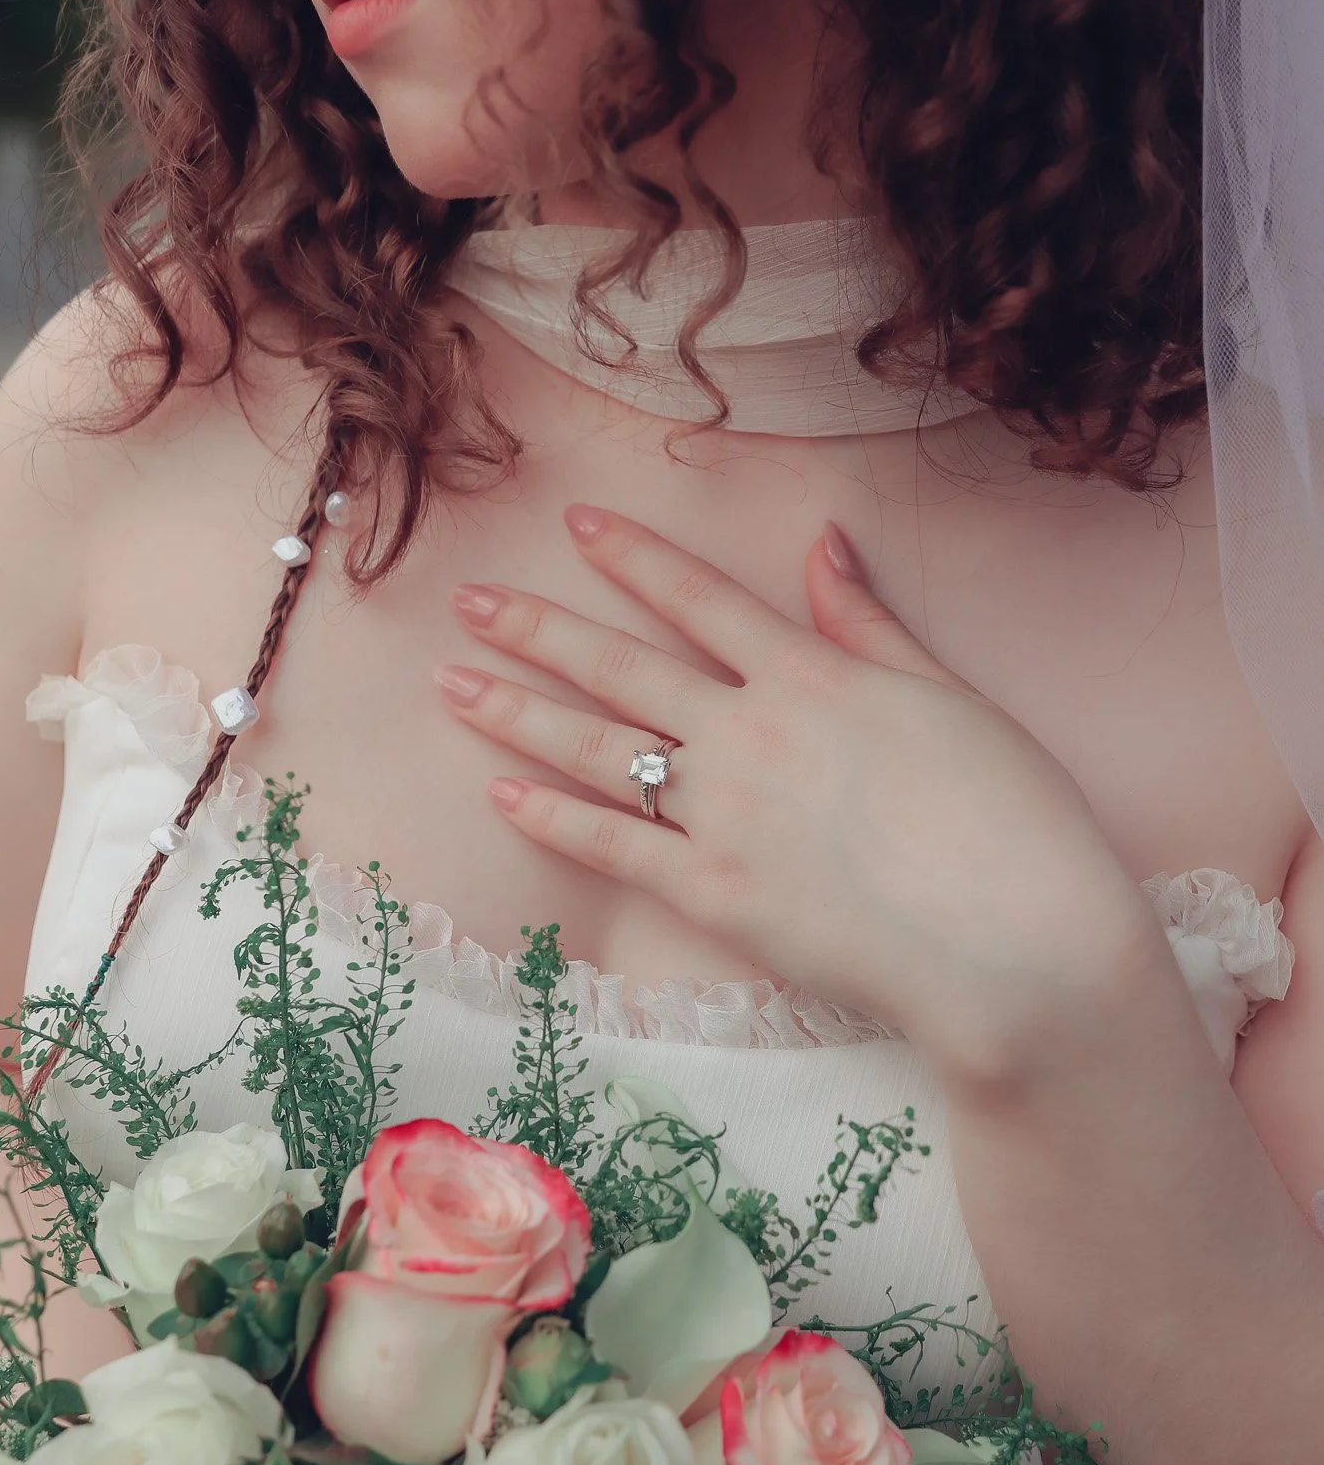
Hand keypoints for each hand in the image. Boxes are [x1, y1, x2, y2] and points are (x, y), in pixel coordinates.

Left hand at [434, 507, 1168, 1085]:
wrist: (1016, 942)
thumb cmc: (1010, 816)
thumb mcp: (948, 697)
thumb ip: (870, 623)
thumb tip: (822, 543)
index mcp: (811, 675)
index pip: (699, 599)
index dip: (634, 556)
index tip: (576, 522)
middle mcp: (750, 732)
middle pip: (621, 666)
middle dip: (538, 628)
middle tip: (468, 601)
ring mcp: (724, 814)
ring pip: (597, 749)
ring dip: (516, 712)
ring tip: (450, 681)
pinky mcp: (713, 895)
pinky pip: (612, 848)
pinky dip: (550, 820)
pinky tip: (500, 794)